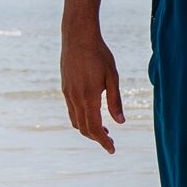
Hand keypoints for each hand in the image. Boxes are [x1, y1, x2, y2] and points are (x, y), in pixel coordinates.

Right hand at [61, 28, 123, 152]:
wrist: (78, 36)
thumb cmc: (99, 54)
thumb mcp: (112, 76)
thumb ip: (115, 101)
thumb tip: (121, 122)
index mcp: (88, 97)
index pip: (94, 128)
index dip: (103, 141)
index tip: (112, 149)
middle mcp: (75, 98)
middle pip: (83, 128)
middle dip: (97, 138)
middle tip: (110, 141)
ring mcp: (67, 93)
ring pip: (75, 121)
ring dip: (88, 129)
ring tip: (103, 130)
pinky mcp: (65, 88)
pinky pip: (71, 111)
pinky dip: (81, 119)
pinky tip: (92, 114)